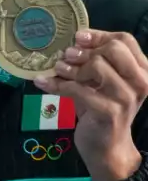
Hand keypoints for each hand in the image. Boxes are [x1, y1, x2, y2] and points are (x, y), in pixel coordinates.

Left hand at [34, 30, 147, 180]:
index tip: (77, 38)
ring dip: (70, 67)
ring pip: (97, 66)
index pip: (125, 40)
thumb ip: (93, 61)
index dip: (99, 35)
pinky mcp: (109, 112)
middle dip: (85, 51)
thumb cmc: (101, 108)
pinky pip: (78, 90)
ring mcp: (126, 98)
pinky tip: (41, 82)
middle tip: (67, 56)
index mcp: (141, 70)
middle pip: (114, 49)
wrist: (107, 146)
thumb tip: (71, 42)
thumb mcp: (100, 81)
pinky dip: (56, 84)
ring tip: (58, 70)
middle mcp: (140, 82)